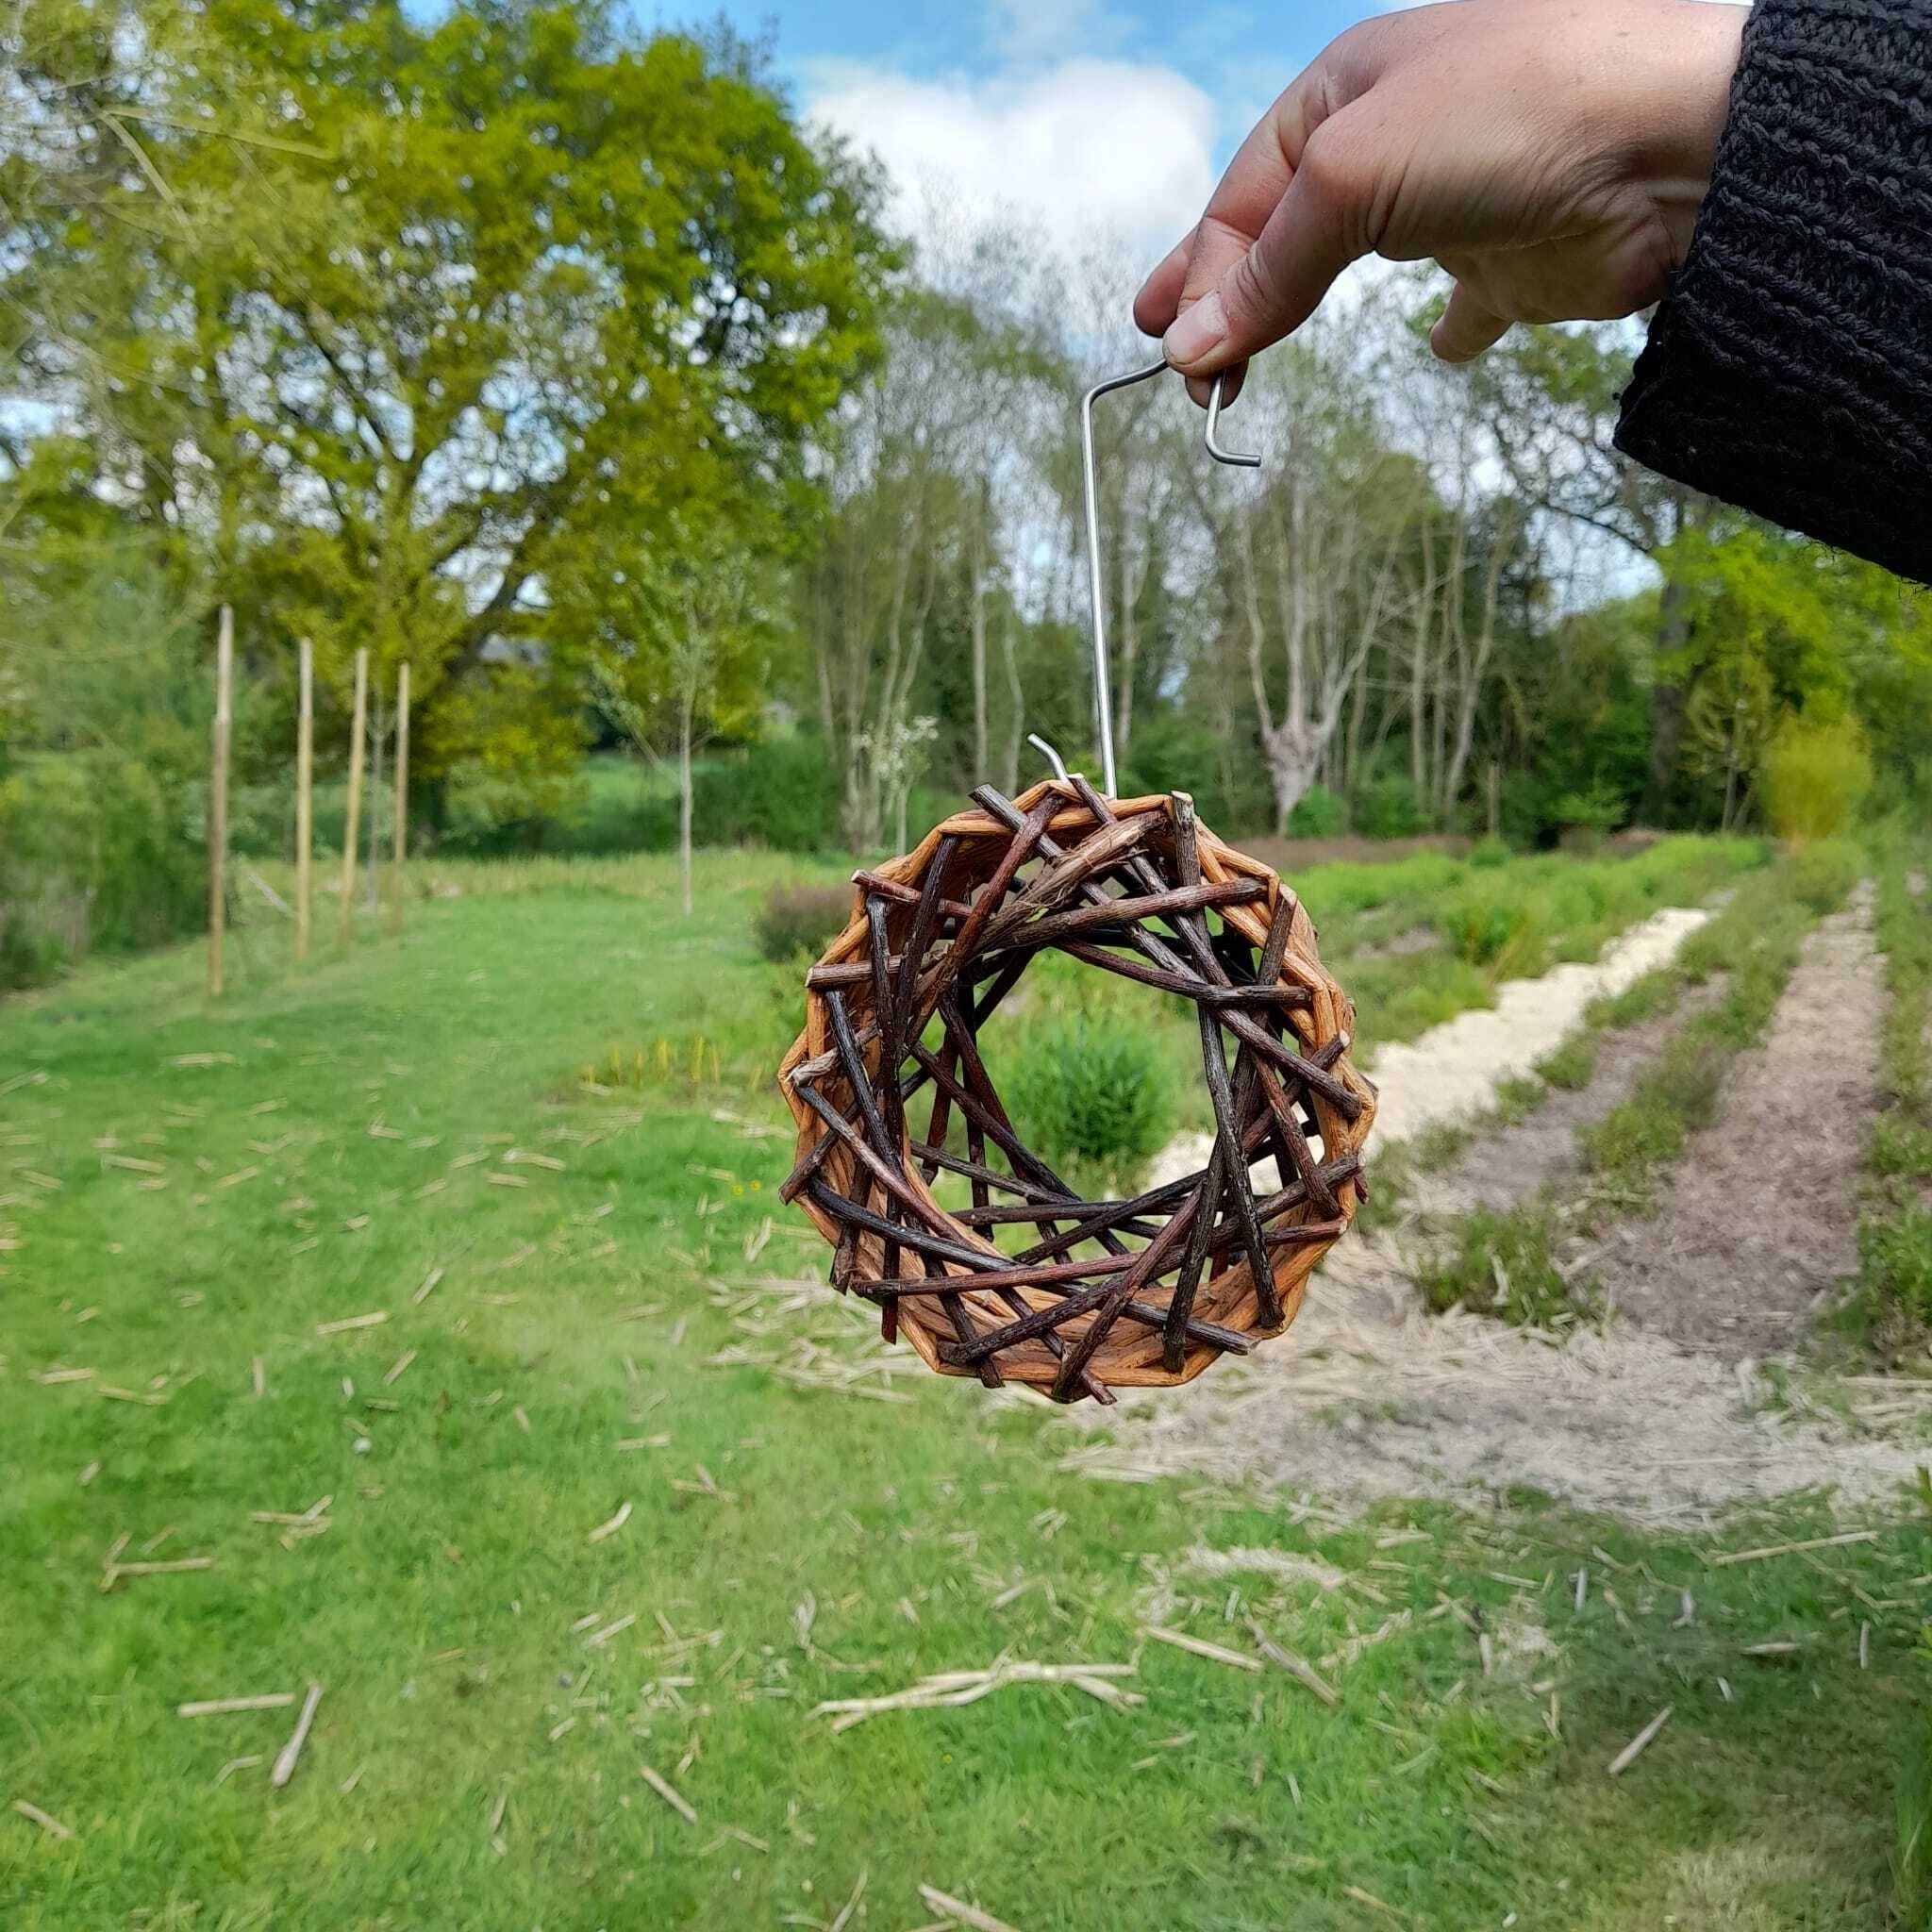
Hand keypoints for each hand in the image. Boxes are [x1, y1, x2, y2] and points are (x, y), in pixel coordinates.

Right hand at [1134, 0, 1744, 390]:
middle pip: (1282, 231)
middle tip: (1184, 370)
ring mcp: (1453, 200)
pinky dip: (1447, 330)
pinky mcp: (1514, 259)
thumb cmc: (1509, 114)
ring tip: (1244, 367)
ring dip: (1294, 312)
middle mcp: (1393, 139)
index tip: (1177, 354)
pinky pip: (1466, 301)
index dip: (1200, 276)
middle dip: (1226, 296)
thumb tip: (1192, 346)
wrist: (1670, 139)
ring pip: (1353, 265)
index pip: (1242, 197)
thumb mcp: (1352, 176)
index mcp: (1345, 91)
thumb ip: (1270, 268)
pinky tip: (1438, 346)